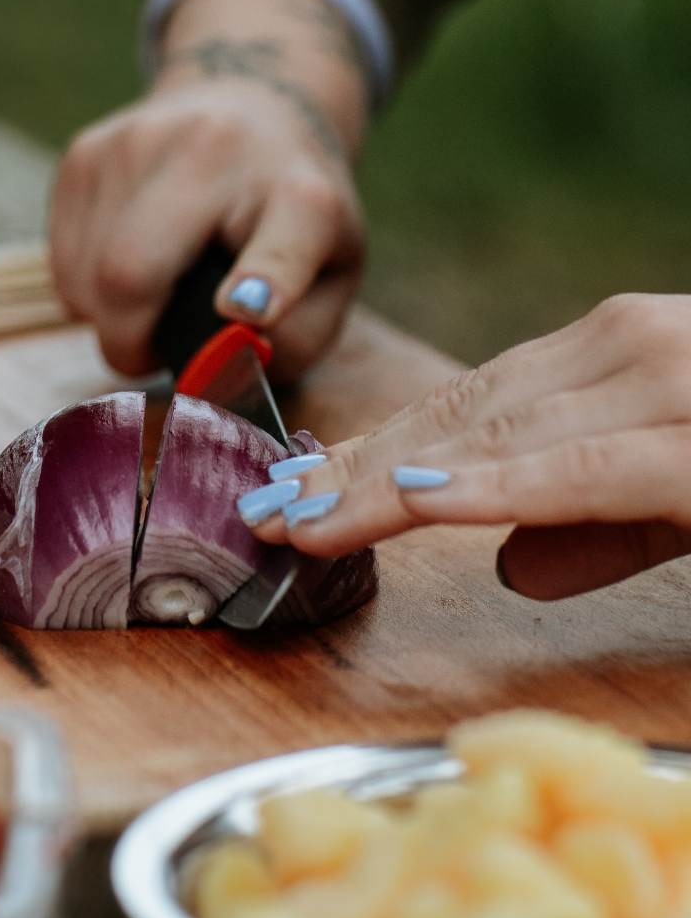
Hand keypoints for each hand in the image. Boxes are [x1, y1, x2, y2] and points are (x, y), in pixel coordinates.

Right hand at [49, 0, 369, 382]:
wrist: (251, 103)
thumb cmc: (288, 213)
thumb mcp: (329, 277)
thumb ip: (295, 337)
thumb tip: (224, 369)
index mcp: (298, 195)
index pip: (283, 241)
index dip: (265, 279)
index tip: (248, 309)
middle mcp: (212, 152)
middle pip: (128, 273)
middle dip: (131, 341)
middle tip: (156, 350)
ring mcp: (134, 144)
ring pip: (82, 277)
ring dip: (107, 314)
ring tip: (152, 295)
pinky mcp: (84, 152)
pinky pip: (60, 260)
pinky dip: (86, 286)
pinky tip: (129, 261)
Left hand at [241, 293, 690, 597]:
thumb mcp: (687, 490)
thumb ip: (601, 525)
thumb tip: (508, 566)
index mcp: (615, 353)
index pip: (473, 401)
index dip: (378, 446)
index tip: (300, 485)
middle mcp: (626, 351)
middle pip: (464, 415)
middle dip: (356, 467)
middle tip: (268, 507)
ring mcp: (661, 389)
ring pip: (496, 438)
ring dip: (385, 482)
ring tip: (302, 516)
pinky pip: (574, 473)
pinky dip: (487, 487)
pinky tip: (410, 501)